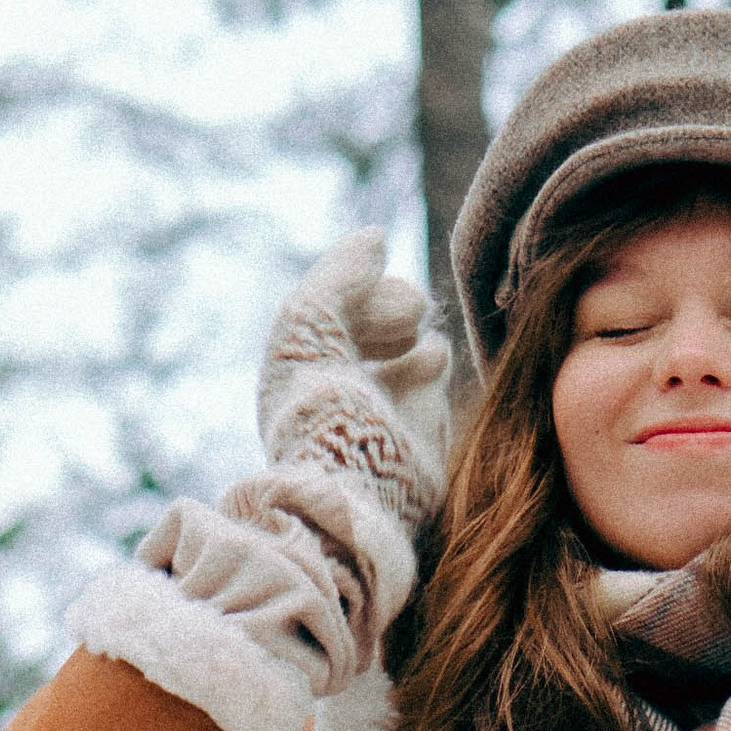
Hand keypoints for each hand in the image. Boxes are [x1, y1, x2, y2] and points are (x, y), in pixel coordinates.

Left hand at [254, 229, 452, 531]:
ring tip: (415, 323)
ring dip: (407, 329)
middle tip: (408, 305)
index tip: (377, 273)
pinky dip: (433, 360)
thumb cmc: (321, 410)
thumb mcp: (309, 326)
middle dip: (383, 305)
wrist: (357, 494)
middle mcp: (337, 395)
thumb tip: (375, 236)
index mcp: (298, 374)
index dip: (354, 284)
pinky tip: (432, 356)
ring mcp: (381, 418)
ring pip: (400, 352)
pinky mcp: (422, 441)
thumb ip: (337, 275)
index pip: (328, 311)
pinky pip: (431, 387)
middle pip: (365, 327)